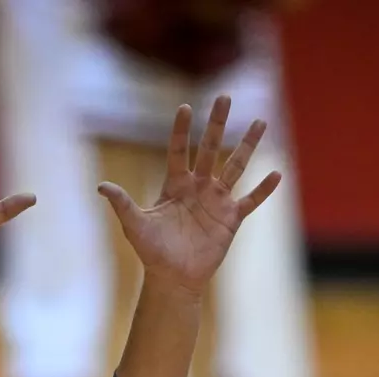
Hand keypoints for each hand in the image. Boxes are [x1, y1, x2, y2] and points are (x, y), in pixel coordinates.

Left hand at [99, 95, 280, 292]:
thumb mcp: (135, 225)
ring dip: (248, 145)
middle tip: (225, 97)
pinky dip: (263, 190)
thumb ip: (122, 203)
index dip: (182, 130)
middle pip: (210, 148)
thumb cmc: (152, 251)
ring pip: (236, 167)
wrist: (174, 277)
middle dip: (218, 123)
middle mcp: (198, 186)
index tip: (186, 107)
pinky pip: (250, 201)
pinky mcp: (231, 219)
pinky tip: (277, 174)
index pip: (179, 150)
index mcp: (175, 184)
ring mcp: (217, 201)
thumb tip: (101, 186)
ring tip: (261, 122)